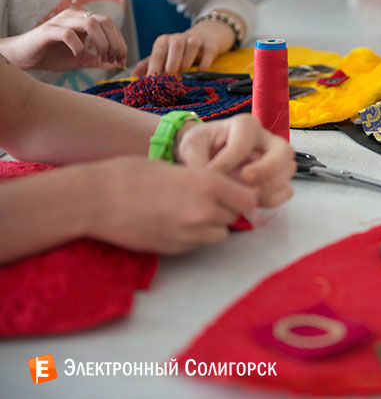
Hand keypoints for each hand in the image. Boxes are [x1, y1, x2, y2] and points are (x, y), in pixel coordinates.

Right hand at [0, 9, 126, 70]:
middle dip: (115, 42)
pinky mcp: (47, 31)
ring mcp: (60, 22)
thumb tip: (118, 64)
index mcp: (83, 20)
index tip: (121, 60)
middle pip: (104, 21)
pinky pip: (68, 34)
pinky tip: (78, 54)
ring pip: (90, 23)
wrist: (24, 56)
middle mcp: (73, 17)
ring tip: (99, 57)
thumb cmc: (52, 55)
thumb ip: (98, 60)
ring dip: (101, 42)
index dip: (120, 42)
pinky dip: (78, 46)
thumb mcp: (81, 59)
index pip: (110, 25)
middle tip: (114, 59)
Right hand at [85, 157, 258, 253]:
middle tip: (208, 200)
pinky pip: (198, 245)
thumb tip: (223, 189)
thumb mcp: (176, 168)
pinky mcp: (175, 249)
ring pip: (220, 234)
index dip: (243, 196)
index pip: (249, 199)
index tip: (234, 192)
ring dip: (212, 225)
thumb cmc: (132, 174)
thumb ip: (204, 180)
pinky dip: (194, 236)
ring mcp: (190, 234)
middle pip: (235, 217)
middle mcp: (205, 211)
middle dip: (227, 209)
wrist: (95, 200)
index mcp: (207, 184)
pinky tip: (174, 223)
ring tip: (190, 212)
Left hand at [133, 19, 235, 76]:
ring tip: (185, 76)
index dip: (155, 68)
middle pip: (174, 46)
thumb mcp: (165, 55)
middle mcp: (179, 37)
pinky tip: (200, 73)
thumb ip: (149, 65)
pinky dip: (204, 64)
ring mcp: (196, 39)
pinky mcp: (211, 44)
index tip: (153, 82)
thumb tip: (133, 76)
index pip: (157, 53)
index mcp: (164, 41)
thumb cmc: (182, 50)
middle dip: (172, 64)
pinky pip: (208, 52)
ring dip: (187, 63)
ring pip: (190, 46)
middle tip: (171, 80)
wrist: (207, 35)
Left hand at [175, 114, 295, 207]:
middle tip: (245, 180)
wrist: (206, 155)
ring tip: (244, 195)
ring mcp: (275, 159)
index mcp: (245, 125)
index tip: (211, 176)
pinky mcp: (276, 178)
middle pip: (283, 151)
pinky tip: (250, 202)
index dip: (228, 162)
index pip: (243, 143)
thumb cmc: (201, 145)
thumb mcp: (191, 145)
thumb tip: (210, 178)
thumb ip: (195, 159)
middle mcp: (266, 139)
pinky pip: (285, 190)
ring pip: (288, 170)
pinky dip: (271, 199)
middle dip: (266, 169)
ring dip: (269, 186)